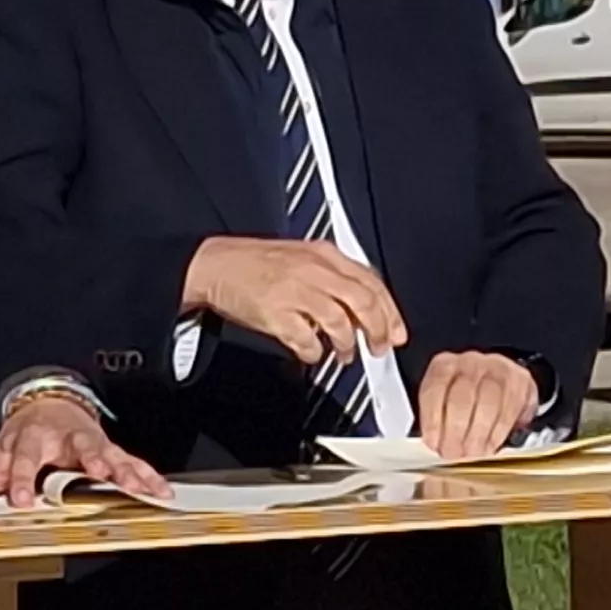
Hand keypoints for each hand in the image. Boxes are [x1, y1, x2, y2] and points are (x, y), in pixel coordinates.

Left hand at [0, 393, 172, 507]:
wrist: (48, 405)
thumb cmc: (20, 439)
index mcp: (30, 441)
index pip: (25, 460)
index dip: (23, 479)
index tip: (23, 500)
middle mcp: (63, 440)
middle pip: (76, 451)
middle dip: (88, 462)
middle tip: (97, 476)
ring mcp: (90, 445)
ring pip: (110, 455)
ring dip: (124, 470)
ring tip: (139, 486)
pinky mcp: (110, 451)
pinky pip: (131, 464)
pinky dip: (146, 476)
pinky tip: (160, 490)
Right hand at [183, 239, 406, 366]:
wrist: (214, 264)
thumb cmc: (255, 264)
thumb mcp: (302, 258)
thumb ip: (333, 278)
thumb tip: (362, 309)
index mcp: (324, 254)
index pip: (371, 281)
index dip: (389, 311)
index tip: (396, 332)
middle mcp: (314, 269)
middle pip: (363, 301)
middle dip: (378, 330)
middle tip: (379, 348)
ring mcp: (295, 290)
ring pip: (340, 321)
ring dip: (347, 344)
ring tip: (344, 354)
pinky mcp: (276, 311)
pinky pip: (307, 338)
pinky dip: (315, 351)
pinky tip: (313, 352)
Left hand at [417, 352, 541, 461]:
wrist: (496, 386)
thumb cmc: (465, 401)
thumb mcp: (443, 406)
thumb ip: (437, 423)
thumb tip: (435, 445)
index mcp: (444, 366)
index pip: (434, 390)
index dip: (433, 421)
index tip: (433, 443)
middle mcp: (470, 363)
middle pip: (462, 396)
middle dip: (456, 430)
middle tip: (454, 453)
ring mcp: (497, 368)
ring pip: (489, 402)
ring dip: (479, 434)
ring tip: (473, 452)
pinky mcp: (521, 380)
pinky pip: (510, 407)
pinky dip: (499, 431)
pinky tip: (491, 444)